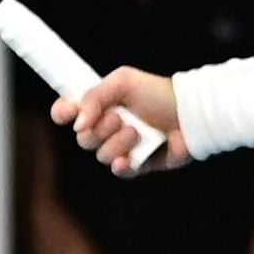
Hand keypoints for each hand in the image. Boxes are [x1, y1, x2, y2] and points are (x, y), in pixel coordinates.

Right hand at [50, 66, 191, 176]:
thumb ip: (94, 97)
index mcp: (101, 104)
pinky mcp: (137, 164)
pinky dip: (122, 165)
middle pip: (82, 138)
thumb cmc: (158, 93)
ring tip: (138, 132)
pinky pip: (118, 171)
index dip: (62, 112)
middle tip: (120, 117)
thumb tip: (77, 122)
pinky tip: (129, 159)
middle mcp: (107, 126)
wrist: (190, 114)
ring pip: (101, 155)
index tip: (67, 112)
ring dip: (117, 143)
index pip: (69, 111)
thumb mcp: (124, 82)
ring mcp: (122, 146)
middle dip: (99, 129)